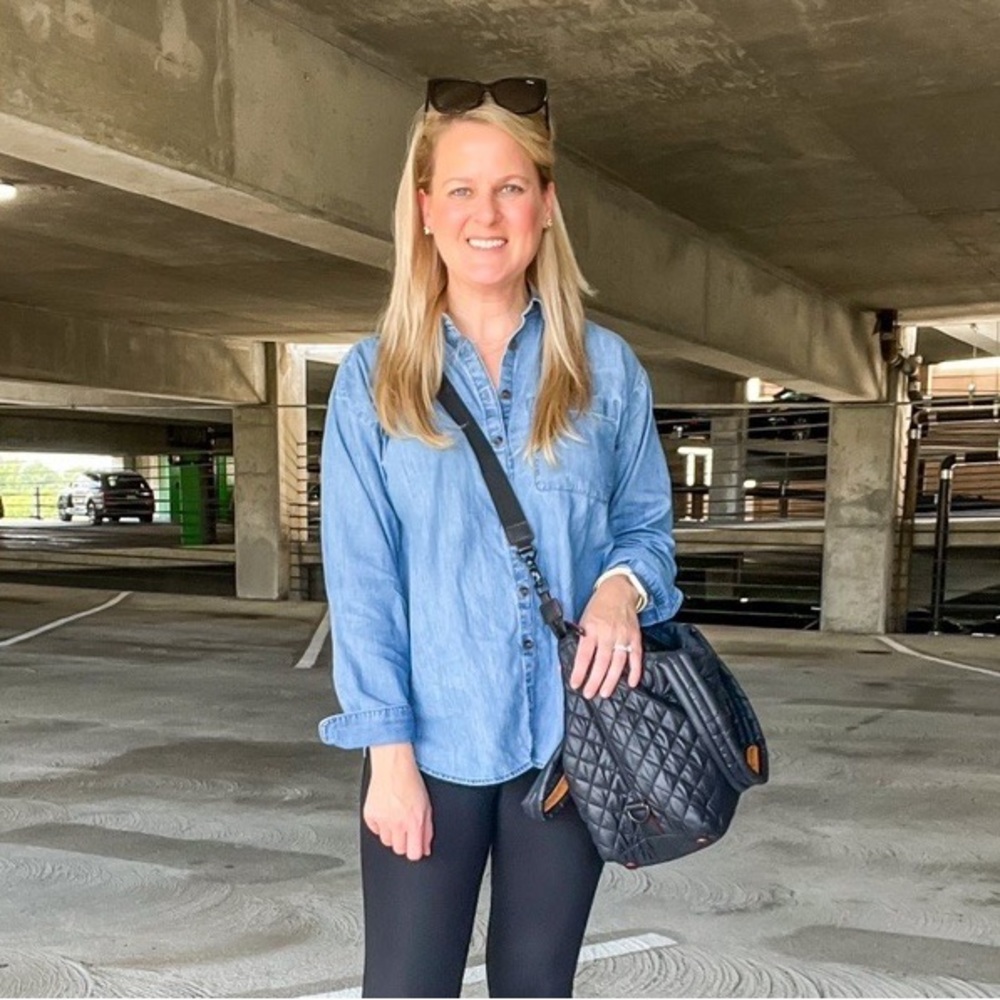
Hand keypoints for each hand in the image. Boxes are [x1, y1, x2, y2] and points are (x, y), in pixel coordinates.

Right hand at [364, 743, 432, 860]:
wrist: (392, 765)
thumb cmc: (411, 781)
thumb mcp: (427, 805)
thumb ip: (427, 830)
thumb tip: (426, 849)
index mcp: (414, 822)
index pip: (414, 854)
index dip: (415, 851)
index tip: (416, 846)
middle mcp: (398, 824)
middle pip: (399, 850)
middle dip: (404, 841)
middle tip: (405, 826)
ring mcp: (382, 821)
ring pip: (386, 842)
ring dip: (391, 834)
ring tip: (395, 817)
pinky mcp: (370, 816)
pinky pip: (375, 831)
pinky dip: (380, 825)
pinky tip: (385, 812)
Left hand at [569, 575, 642, 698]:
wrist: (619, 591)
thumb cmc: (598, 607)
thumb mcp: (583, 619)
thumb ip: (578, 639)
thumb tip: (565, 660)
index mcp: (591, 628)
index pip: (584, 654)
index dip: (579, 671)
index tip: (575, 684)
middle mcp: (608, 633)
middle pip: (601, 661)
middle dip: (594, 680)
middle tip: (589, 693)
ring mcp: (623, 636)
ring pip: (618, 662)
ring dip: (611, 680)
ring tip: (604, 693)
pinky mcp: (635, 637)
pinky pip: (636, 656)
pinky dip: (635, 670)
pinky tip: (632, 683)